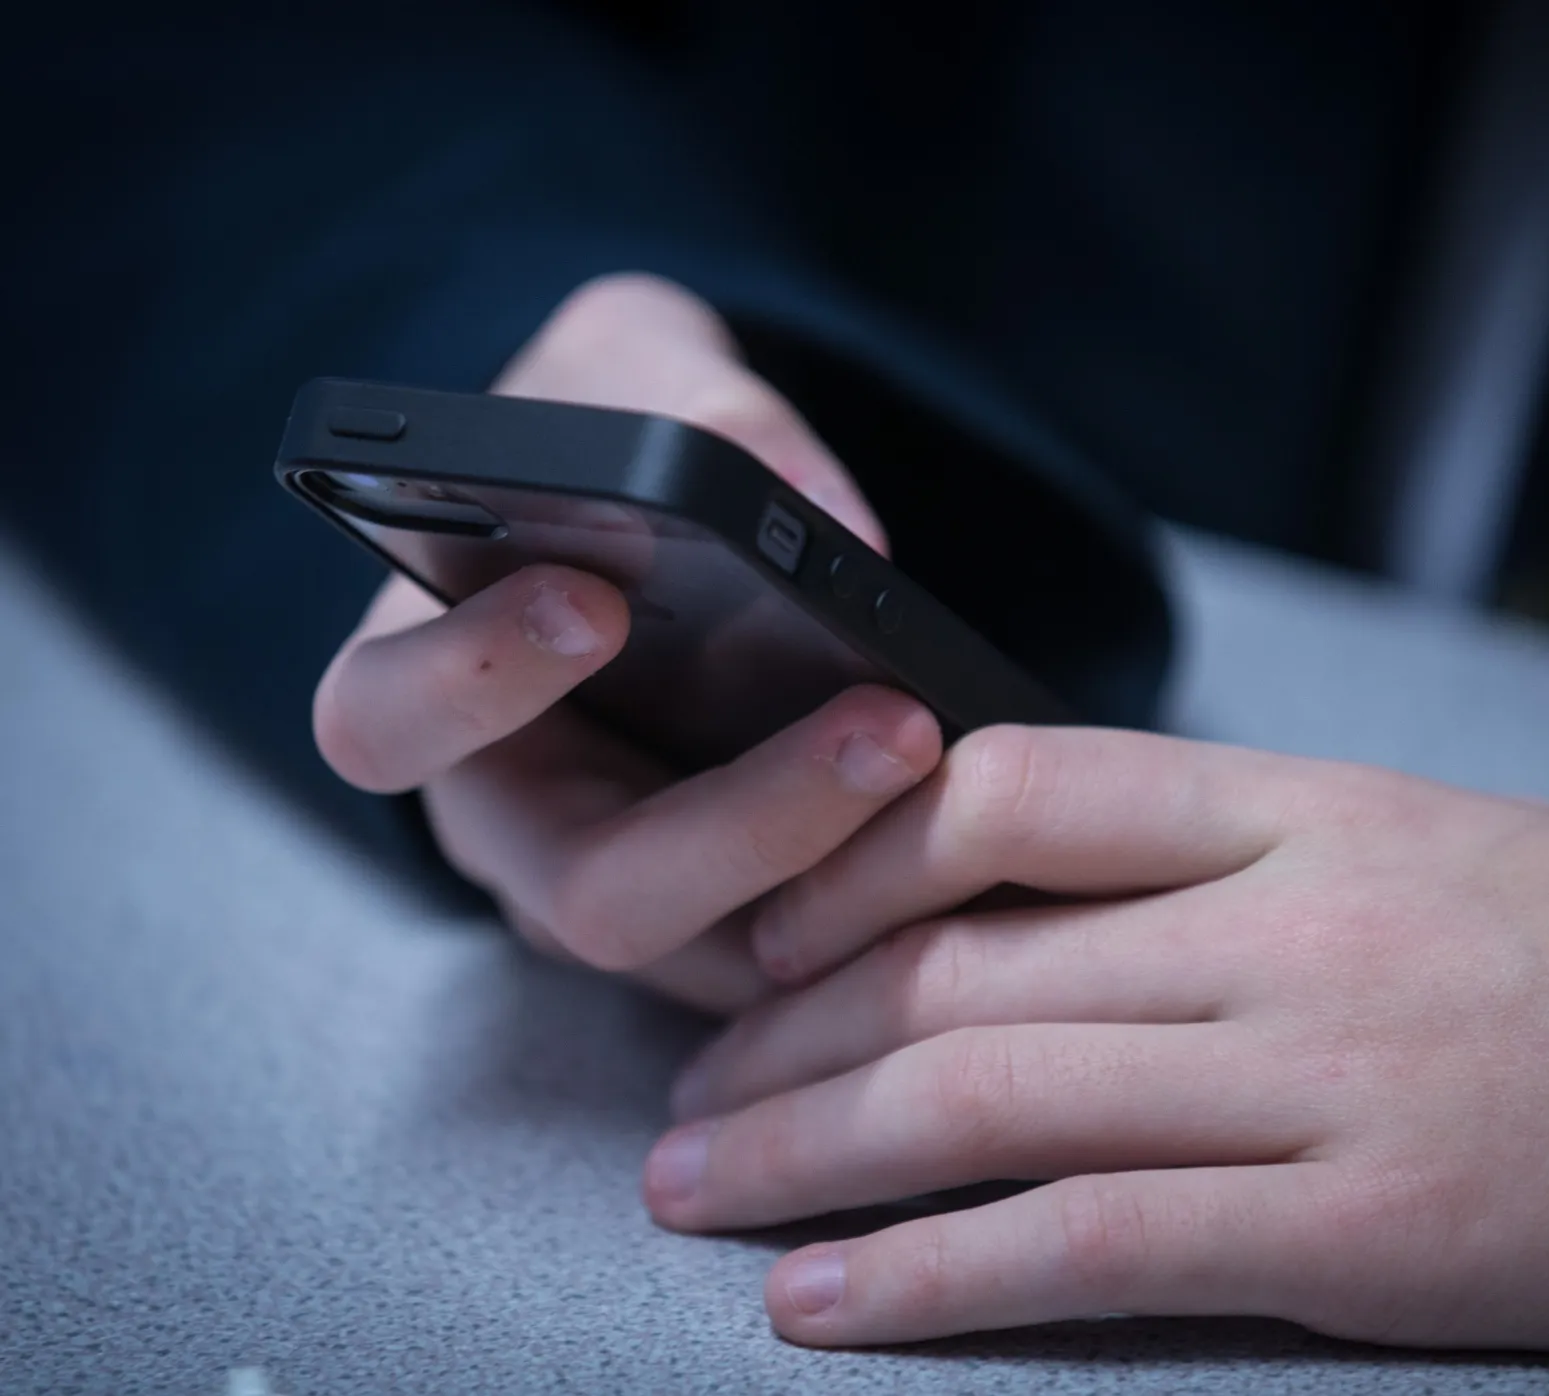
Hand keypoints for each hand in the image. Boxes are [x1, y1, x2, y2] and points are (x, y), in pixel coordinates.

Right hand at [313, 273, 937, 1013]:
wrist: (680, 514)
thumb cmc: (612, 433)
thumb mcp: (632, 367)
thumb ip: (691, 400)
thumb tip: (823, 512)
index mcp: (428, 688)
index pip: (383, 723)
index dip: (470, 681)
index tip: (592, 600)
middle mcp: (517, 819)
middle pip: (589, 895)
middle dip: (746, 822)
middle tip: (886, 720)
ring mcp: (632, 891)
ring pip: (722, 956)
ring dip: (850, 875)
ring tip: (962, 762)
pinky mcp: (740, 929)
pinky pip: (809, 964)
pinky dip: (896, 910)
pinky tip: (992, 833)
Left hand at [649, 726, 1548, 1349]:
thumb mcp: (1430, 850)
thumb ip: (1244, 870)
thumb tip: (1061, 917)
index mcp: (1306, 806)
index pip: (1012, 787)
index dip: (848, 857)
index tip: (761, 932)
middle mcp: (1288, 923)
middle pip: (961, 959)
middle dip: (781, 1034)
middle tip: (676, 1095)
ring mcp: (1325, 1075)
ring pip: (991, 1095)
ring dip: (807, 1150)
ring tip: (689, 1194)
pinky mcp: (1372, 1236)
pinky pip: (1094, 1246)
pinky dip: (930, 1279)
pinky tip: (822, 1306)